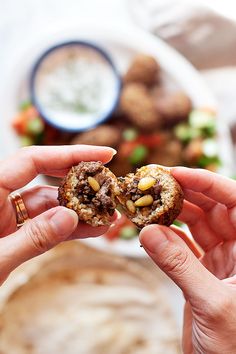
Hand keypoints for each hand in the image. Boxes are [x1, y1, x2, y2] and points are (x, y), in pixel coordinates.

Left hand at [0, 145, 115, 284]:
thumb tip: (69, 217)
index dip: (69, 154)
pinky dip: (66, 227)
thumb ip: (31, 239)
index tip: (102, 154)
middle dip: (78, 180)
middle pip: (43, 177)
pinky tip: (89, 229)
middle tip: (107, 183)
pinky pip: (44, 225)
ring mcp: (5, 217)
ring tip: (105, 216)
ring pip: (48, 205)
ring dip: (77, 211)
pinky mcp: (13, 233)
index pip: (32, 160)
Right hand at [140, 167, 235, 353]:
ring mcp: (221, 261)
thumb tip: (148, 231)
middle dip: (183, 194)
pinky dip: (166, 239)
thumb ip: (179, 265)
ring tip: (146, 206)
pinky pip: (183, 247)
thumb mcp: (212, 303)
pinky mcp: (203, 274)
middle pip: (211, 208)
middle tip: (154, 184)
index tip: (176, 173)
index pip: (235, 201)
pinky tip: (150, 233)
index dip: (208, 182)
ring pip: (194, 226)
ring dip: (170, 215)